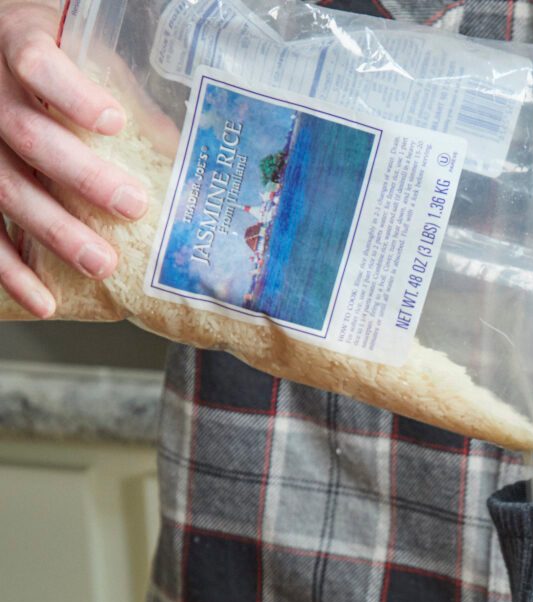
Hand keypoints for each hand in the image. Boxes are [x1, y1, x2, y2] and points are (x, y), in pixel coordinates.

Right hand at [0, 0, 148, 315]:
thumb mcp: (88, 56)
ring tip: (101, 262)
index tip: (113, 122)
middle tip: (132, 205)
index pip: (36, 62)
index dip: (71, 94)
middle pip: (25, 134)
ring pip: (4, 186)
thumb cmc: (59, 55)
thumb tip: (187, 154)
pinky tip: (44, 301)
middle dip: (80, 175)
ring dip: (55, 231)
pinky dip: (13, 271)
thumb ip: (128, 95)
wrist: (3, 47)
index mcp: (16, 41)